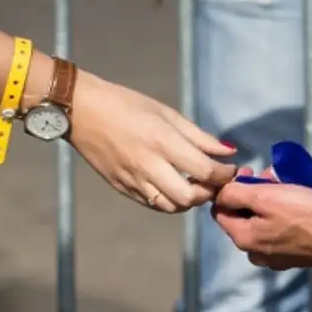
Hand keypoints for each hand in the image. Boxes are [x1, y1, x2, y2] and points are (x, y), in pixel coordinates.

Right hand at [69, 72, 237, 211]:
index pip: (205, 170)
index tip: (230, 169)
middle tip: (213, 182)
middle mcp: (148, 165)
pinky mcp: (122, 188)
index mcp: (162, 141)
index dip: (224, 174)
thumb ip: (200, 137)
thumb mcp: (167, 113)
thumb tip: (229, 152)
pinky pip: (152, 204)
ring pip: (171, 207)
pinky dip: (169, 201)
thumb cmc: (126, 104)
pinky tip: (173, 187)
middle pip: (190, 197)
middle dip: (208, 193)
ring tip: (193, 185)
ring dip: (189, 201)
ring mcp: (133, 180)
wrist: (81, 111)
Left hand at [212, 167, 311, 268]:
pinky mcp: (297, 252)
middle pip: (248, 212)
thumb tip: (218, 192)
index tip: (249, 171)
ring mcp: (277, 253)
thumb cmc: (307, 215)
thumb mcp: (266, 196)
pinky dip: (299, 204)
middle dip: (261, 187)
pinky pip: (290, 223)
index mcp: (244, 238)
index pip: (221, 210)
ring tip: (301, 175)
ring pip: (271, 215)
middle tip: (276, 173)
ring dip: (283, 192)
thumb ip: (235, 193)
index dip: (231, 187)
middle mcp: (256, 251)